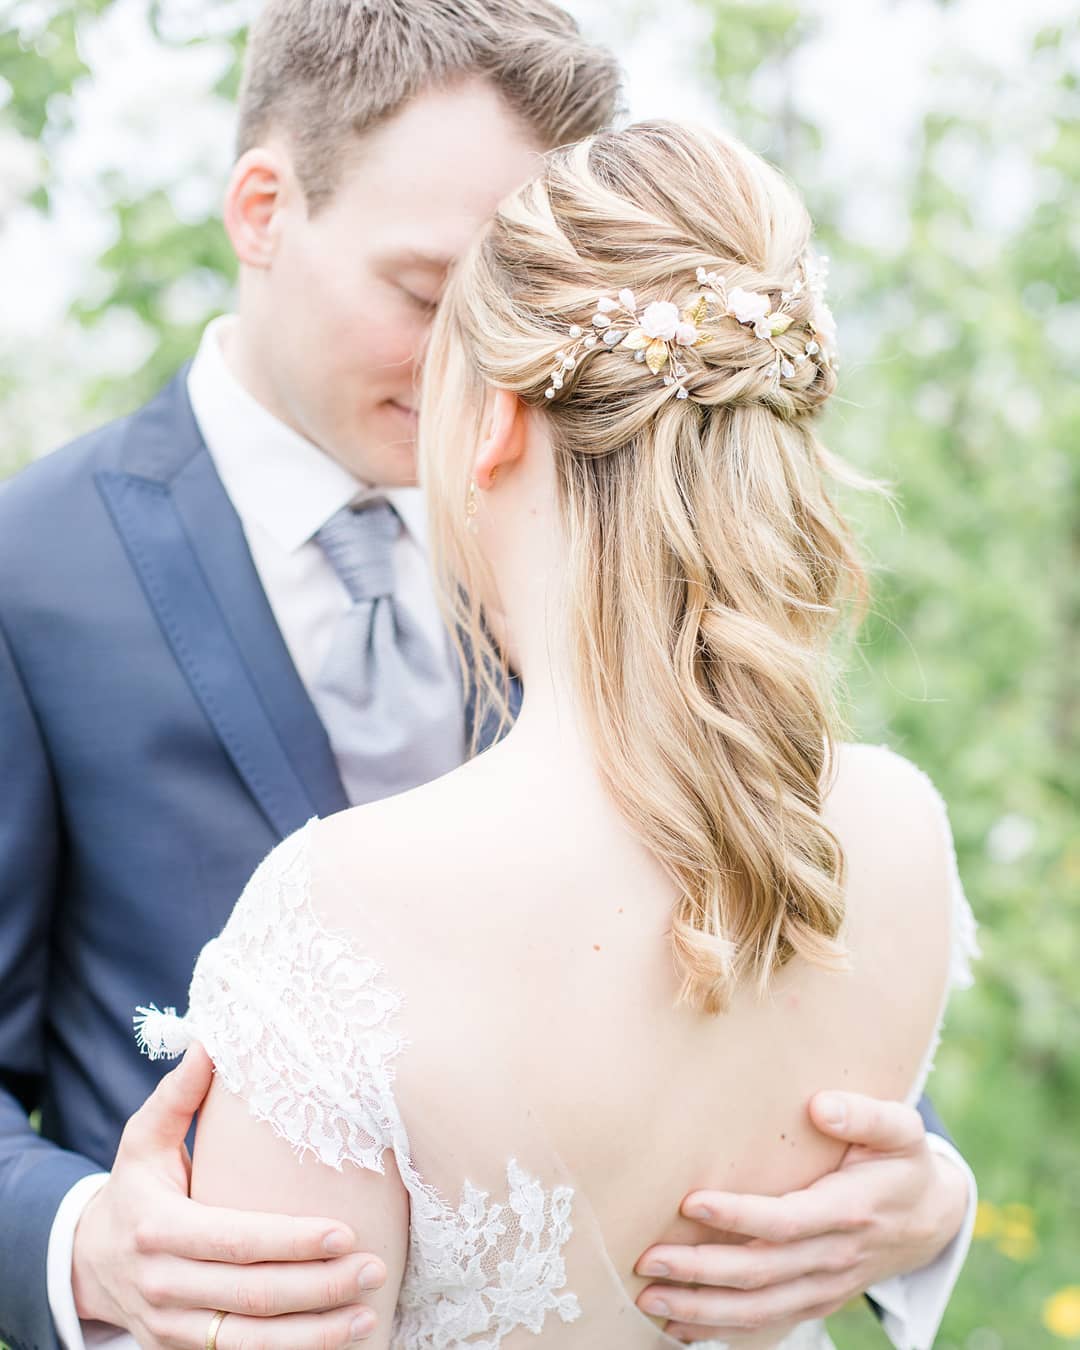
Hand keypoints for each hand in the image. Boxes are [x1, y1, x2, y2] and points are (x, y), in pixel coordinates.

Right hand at [72, 1044, 386, 1348]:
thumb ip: (179, 1094)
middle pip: (251, 1297)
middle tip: (374, 1269)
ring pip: (250, 1342)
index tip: (344, 1232)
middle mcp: (163, 1286)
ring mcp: (172, 1328)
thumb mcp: (143, 1138)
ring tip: (368, 1312)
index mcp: (157, 1229)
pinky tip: (337, 1339)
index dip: (289, 1242)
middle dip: (318, 1286)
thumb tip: (212, 1038)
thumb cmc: (135, 1186)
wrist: (88, 1261)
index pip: (233, 1241)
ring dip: (314, 1333)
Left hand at [634, 1090, 969, 1342]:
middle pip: (760, 1273)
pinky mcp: (815, 1301)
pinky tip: (679, 1328)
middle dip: (700, 1269)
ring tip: (649, 1299)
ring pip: (758, 1310)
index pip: (785, 1221)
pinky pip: (766, 1325)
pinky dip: (722, 1331)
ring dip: (701, 1309)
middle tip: (648, 1258)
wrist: (932, 1220)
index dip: (738, 1216)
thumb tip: (821, 1106)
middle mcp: (833, 1258)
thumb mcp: (901, 1128)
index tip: (691, 1200)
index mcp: (849, 1212)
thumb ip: (864, 1114)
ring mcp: (824, 1288)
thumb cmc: (903, 1162)